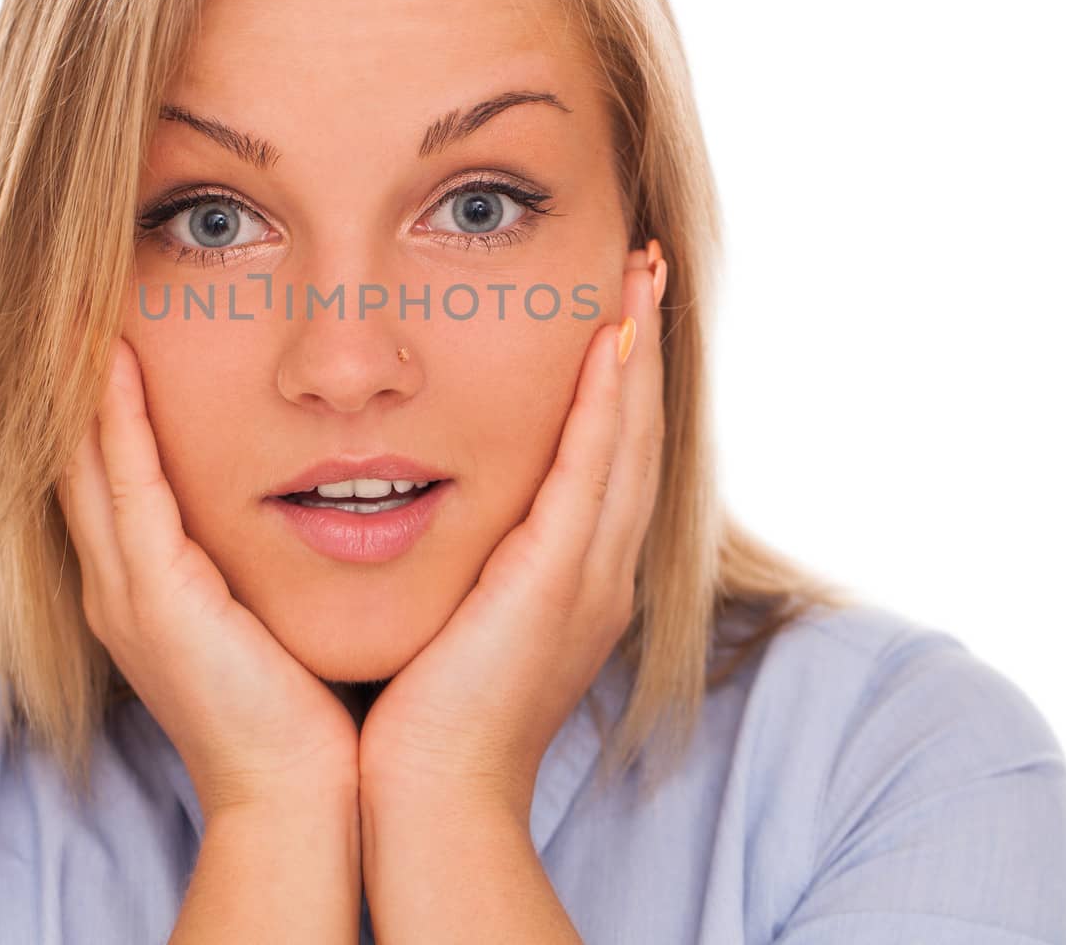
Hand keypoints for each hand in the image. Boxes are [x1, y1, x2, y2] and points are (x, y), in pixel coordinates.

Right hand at [57, 335, 361, 821]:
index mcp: (144, 585)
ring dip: (85, 380)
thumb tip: (306, 489)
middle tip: (78, 293)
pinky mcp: (153, 596)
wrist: (299, 793)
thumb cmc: (301, 703)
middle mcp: (117, 581)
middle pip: (78, 454)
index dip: (101, 397)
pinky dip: (116, 420)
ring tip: (86, 303)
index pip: (108, 470)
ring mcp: (125, 589)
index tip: (112, 320)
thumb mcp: (265, 610)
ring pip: (87, 459)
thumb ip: (259, 553)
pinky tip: (116, 359)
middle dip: (77, 375)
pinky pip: (127, 487)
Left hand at [357, 244, 667, 820]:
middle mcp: (596, 570)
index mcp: (572, 578)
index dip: (618, 382)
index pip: (607, 457)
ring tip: (641, 274)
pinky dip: (607, 404)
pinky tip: (609, 341)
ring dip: (636, 354)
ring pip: (628, 441)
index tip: (614, 307)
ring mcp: (586, 577)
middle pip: (637, 435)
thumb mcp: (453, 615)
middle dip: (641, 347)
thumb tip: (420, 502)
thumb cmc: (420, 714)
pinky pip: (591, 474)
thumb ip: (461, 556)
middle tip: (645, 267)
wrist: (426, 798)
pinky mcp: (556, 583)